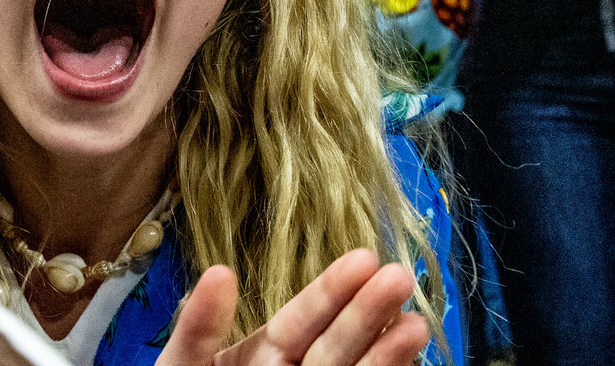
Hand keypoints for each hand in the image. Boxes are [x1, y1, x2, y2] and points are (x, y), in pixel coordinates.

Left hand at [156, 252, 427, 365]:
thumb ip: (198, 329)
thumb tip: (220, 271)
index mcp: (260, 357)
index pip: (302, 319)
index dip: (332, 291)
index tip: (365, 259)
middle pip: (336, 346)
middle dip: (368, 314)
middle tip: (399, 277)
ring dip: (386, 355)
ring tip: (415, 326)